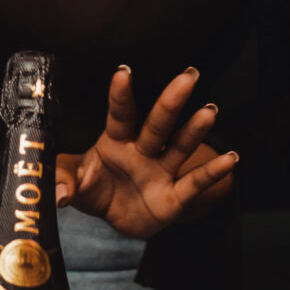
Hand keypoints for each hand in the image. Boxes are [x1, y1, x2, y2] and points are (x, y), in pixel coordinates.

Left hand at [55, 66, 237, 239]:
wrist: (116, 219)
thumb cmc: (95, 188)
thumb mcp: (74, 182)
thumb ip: (63, 181)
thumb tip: (57, 196)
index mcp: (115, 141)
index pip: (119, 115)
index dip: (121, 95)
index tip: (124, 71)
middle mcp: (142, 150)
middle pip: (157, 124)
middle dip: (171, 101)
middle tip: (188, 77)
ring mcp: (161, 170)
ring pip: (179, 146)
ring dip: (195, 130)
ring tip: (210, 112)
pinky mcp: (174, 196)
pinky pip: (195, 183)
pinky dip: (213, 173)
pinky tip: (231, 158)